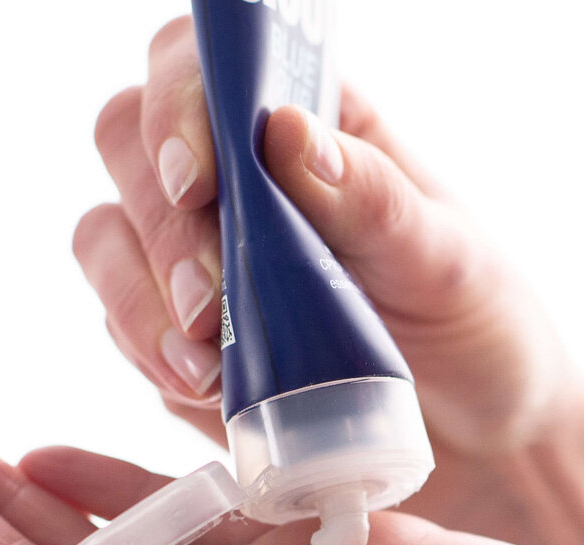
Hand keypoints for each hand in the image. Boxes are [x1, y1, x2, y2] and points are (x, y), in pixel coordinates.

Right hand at [74, 16, 582, 544]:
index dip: (177, 103)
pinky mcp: (178, 331)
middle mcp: (240, 177)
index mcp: (313, 126)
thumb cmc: (476, 329)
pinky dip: (145, 351)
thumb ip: (371, 197)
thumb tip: (284, 130)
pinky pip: (120, 322)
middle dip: (157, 220)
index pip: (206, 65)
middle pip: (127, 139)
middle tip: (208, 299)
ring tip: (204, 362)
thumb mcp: (447, 260)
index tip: (196, 178)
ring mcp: (198, 253)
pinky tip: (201, 386)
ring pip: (106, 234)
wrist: (477, 441)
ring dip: (137, 294)